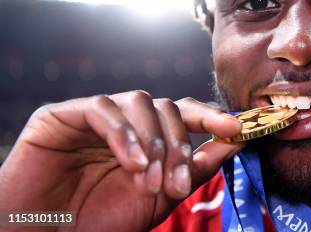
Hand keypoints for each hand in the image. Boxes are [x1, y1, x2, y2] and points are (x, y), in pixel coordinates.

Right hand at [0, 91, 243, 231]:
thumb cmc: (101, 221)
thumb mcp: (160, 197)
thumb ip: (197, 167)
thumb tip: (237, 140)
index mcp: (146, 136)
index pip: (184, 113)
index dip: (211, 118)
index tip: (237, 130)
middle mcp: (124, 121)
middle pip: (167, 106)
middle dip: (179, 144)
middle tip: (178, 184)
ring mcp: (94, 114)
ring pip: (139, 102)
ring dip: (153, 142)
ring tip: (150, 181)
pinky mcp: (61, 114)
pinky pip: (102, 109)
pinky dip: (124, 134)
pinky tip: (132, 163)